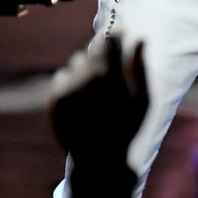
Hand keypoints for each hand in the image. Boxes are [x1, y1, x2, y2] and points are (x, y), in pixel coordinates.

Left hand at [49, 35, 148, 197]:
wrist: (98, 161)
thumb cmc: (126, 129)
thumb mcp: (143, 100)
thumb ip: (140, 67)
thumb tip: (139, 39)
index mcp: (110, 73)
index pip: (110, 37)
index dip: (115, 36)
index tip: (119, 38)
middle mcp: (86, 75)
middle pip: (92, 47)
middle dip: (101, 54)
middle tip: (107, 70)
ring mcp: (68, 87)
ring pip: (76, 61)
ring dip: (85, 68)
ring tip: (93, 88)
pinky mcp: (54, 98)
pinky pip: (61, 77)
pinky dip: (70, 83)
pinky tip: (80, 99)